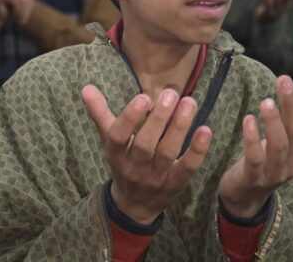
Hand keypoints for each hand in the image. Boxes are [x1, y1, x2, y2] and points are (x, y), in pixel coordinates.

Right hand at [82, 85, 212, 224]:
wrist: (135, 204)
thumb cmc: (123, 162)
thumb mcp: (110, 140)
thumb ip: (100, 113)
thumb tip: (86, 88)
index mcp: (116, 154)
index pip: (119, 136)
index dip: (130, 117)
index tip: (143, 97)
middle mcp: (134, 167)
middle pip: (145, 144)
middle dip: (159, 118)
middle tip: (172, 94)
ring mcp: (156, 177)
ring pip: (167, 153)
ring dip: (179, 127)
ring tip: (189, 102)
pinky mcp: (176, 183)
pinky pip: (187, 167)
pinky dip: (197, 150)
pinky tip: (205, 130)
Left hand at [218, 76, 292, 217]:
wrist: (245, 196)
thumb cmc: (267, 161)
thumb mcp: (288, 143)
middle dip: (292, 105)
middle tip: (284, 80)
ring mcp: (274, 173)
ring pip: (279, 146)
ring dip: (273, 121)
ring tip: (266, 100)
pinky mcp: (253, 178)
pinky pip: (255, 158)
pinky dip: (252, 138)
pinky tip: (248, 119)